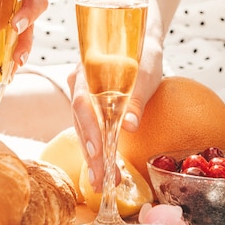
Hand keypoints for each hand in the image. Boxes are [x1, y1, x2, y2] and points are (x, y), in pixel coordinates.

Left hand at [0, 0, 47, 68]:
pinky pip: (22, 42)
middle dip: (29, 17)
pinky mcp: (22, 28)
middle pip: (39, 4)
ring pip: (33, 28)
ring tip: (17, 60)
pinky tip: (10, 72)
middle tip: (16, 27)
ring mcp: (29, 12)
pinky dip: (15, 56)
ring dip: (25, 44)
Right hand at [69, 37, 162, 191]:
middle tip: (101, 180)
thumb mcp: (146, 73)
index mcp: (86, 71)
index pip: (82, 103)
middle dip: (91, 153)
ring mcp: (83, 97)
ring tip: (103, 182)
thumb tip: (128, 127)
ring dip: (94, 157)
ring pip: (84, 130)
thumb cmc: (144, 53)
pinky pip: (92, 130)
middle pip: (81, 122)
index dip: (89, 128)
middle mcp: (79, 85)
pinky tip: (106, 168)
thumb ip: (135, 98)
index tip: (98, 150)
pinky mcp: (93, 107)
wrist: (143, 42)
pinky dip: (99, 150)